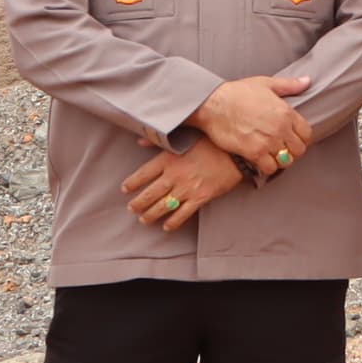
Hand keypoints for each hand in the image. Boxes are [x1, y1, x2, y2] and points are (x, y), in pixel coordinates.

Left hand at [122, 138, 247, 226]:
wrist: (235, 153)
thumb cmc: (211, 141)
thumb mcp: (185, 135)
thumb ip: (161, 140)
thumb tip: (140, 141)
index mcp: (168, 159)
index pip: (143, 174)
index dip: (132, 183)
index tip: (125, 189)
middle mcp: (174, 176)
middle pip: (150, 194)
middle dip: (138, 203)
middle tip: (131, 209)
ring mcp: (187, 189)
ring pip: (163, 206)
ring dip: (151, 215)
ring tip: (144, 220)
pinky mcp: (200, 198)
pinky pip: (183, 214)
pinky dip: (173, 223)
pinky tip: (166, 227)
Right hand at [189, 74, 316, 175]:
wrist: (213, 103)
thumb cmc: (236, 93)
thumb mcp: (266, 83)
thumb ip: (289, 85)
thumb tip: (306, 81)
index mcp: (286, 112)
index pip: (306, 134)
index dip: (301, 138)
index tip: (293, 139)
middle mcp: (280, 128)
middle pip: (299, 150)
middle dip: (292, 151)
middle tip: (282, 149)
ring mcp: (268, 141)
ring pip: (286, 161)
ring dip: (280, 160)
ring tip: (272, 155)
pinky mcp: (253, 152)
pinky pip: (270, 168)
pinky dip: (267, 167)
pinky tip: (261, 160)